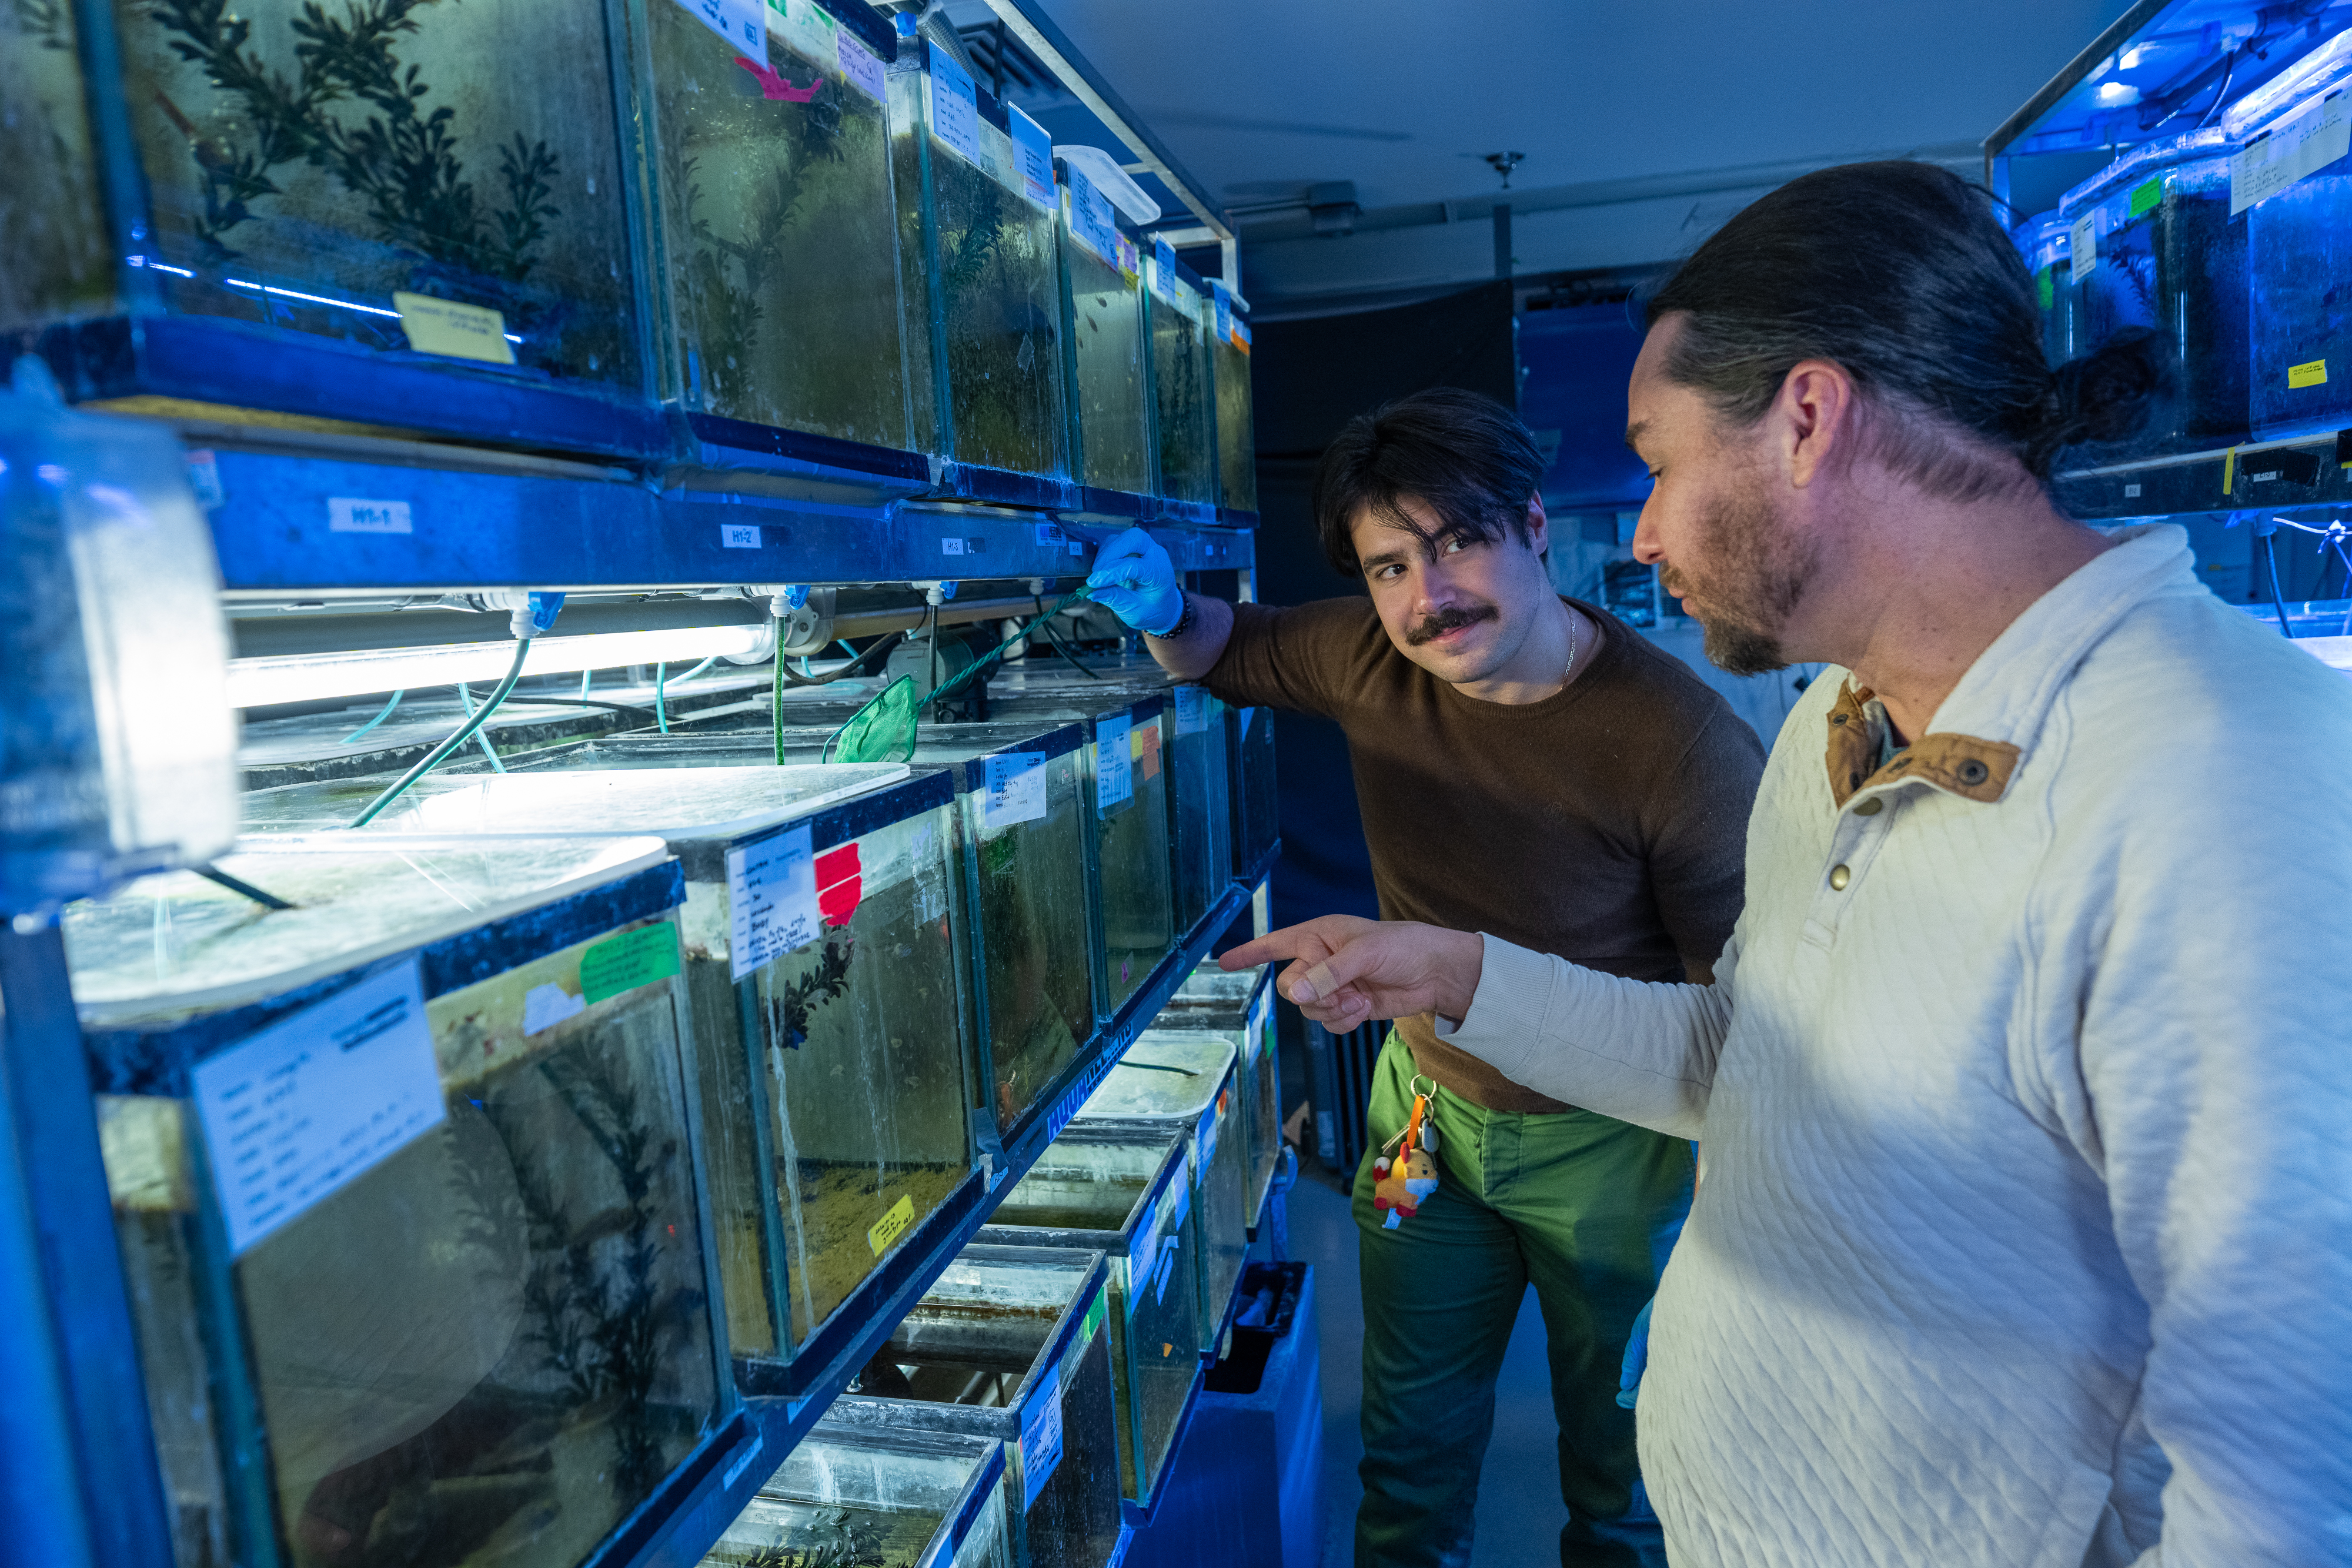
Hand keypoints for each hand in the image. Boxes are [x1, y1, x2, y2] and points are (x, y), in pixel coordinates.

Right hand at [1084, 527, 1183, 634]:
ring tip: (1098, 573)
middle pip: (1133, 538)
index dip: (1111, 572)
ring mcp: (1146, 548)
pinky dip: (1106, 552)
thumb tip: (1092, 592)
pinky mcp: (1135, 548)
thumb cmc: (1152, 610)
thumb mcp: (1134, 610)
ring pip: (1123, 538)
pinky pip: (1117, 542)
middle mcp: (1155, 555)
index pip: (1134, 566)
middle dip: (1111, 552)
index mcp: (1159, 573)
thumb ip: (1114, 599)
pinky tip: (1101, 569)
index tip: (1093, 583)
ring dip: (1106, 553)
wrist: (1164, 607)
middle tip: (1095, 572)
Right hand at [1221, 917, 1483, 1029]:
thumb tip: (1293, 993)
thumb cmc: (1403, 947)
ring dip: (1332, 1010)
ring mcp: (1333, 986)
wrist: (1437, 974)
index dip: (1249, 953)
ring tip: (1359, 1000)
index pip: (1275, 944)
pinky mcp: (1348, 1007)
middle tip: (1343, 990)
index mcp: (1319, 936)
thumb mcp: (1363, 954)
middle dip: (1314, 994)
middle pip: (1290, 987)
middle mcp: (1320, 961)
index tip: (1223, 962)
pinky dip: (1343, 1022)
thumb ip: (1327, 974)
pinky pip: (1328, 1023)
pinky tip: (1363, 1011)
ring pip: (1308, 1009)